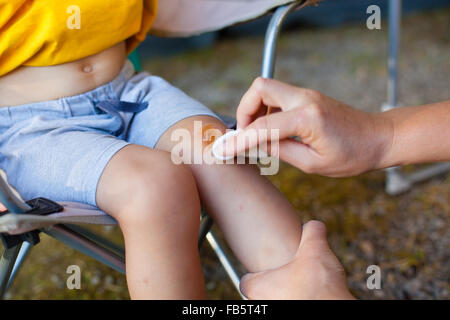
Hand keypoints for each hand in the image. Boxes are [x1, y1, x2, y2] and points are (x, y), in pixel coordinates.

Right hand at [216, 77, 393, 176]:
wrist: (379, 138)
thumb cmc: (353, 155)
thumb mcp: (313, 164)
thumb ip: (281, 151)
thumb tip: (258, 143)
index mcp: (307, 118)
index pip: (262, 126)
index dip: (239, 141)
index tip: (223, 151)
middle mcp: (305, 99)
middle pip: (259, 88)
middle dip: (244, 109)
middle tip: (246, 134)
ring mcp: (307, 94)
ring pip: (267, 88)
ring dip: (255, 108)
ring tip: (259, 134)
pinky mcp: (308, 97)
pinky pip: (278, 95)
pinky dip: (267, 108)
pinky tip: (273, 129)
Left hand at [240, 221, 354, 299]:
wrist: (332, 309)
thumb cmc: (318, 284)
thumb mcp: (316, 248)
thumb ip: (311, 232)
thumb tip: (314, 225)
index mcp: (258, 288)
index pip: (247, 281)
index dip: (258, 273)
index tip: (271, 269)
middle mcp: (262, 304)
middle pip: (261, 293)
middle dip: (274, 284)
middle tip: (288, 276)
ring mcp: (273, 312)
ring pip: (275, 301)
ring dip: (285, 295)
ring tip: (301, 288)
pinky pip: (287, 305)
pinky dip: (296, 301)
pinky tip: (311, 298)